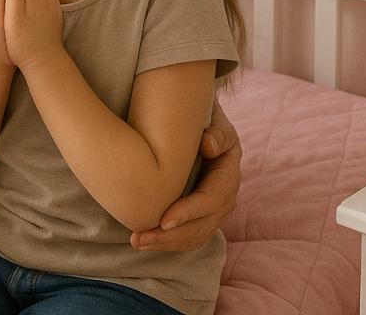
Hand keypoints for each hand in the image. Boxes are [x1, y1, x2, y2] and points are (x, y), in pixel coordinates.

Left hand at [130, 100, 241, 251]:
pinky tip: (144, 242)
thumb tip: (208, 146)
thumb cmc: (202, 120)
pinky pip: (187, 237)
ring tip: (136, 241)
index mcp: (228, 173)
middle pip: (201, 226)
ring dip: (165, 243)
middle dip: (171, 236)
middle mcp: (225, 196)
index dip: (189, 212)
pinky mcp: (200, 217)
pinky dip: (167, 243)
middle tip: (139, 238)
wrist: (199, 127)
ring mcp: (214, 210)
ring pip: (194, 236)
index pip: (211, 200)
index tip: (163, 220)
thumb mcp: (215, 120)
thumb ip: (216, 132)